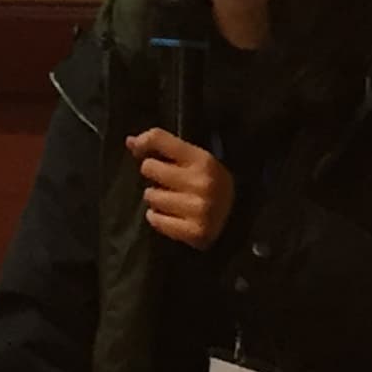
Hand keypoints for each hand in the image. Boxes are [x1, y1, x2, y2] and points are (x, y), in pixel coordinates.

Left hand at [127, 128, 235, 250]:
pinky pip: (156, 220)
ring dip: (156, 199)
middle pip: (149, 168)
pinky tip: (171, 216)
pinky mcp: (194, 232)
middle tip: (167, 182)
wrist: (242, 220)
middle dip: (154, 175)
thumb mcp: (197, 161)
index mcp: (204, 159)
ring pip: (150, 196)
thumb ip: (165, 147)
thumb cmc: (214, 185)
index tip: (138, 149)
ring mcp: (198, 208)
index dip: (143, 142)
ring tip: (172, 201)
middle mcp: (201, 182)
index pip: (159, 139)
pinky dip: (158, 219)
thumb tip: (130, 141)